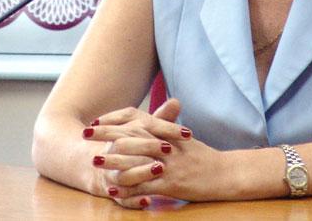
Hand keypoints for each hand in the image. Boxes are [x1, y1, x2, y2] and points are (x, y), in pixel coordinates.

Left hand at [84, 98, 226, 208]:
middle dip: (106, 135)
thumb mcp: (183, 139)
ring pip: (136, 161)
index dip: (114, 122)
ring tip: (94, 160)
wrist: (226, 174)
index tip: (96, 122)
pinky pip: (146, 186)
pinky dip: (128, 188)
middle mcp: (166, 146)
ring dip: (113, 161)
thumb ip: (164, 128)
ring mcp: (169, 165)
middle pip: (131, 137)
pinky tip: (113, 190)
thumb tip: (147, 120)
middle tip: (85, 133)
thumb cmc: (203, 157)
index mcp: (166, 134)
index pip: (136, 122)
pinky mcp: (172, 184)